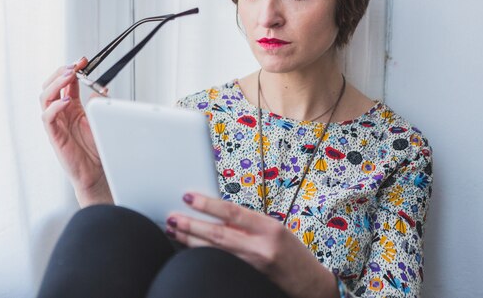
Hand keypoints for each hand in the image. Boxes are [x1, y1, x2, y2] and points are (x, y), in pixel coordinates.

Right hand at [39, 58, 112, 205]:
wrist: (96, 172)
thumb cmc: (96, 149)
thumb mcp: (99, 120)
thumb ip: (97, 104)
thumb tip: (100, 88)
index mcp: (71, 107)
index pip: (66, 83)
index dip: (72, 69)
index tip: (82, 60)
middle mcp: (61, 113)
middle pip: (51, 86)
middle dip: (61, 73)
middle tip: (74, 66)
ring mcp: (56, 123)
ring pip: (45, 98)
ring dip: (56, 84)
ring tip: (68, 76)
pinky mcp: (54, 136)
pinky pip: (47, 118)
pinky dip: (54, 108)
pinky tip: (66, 101)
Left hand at [166, 193, 337, 297]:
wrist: (310, 285)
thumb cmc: (293, 254)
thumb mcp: (276, 229)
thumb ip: (248, 222)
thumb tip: (216, 212)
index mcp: (269, 228)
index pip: (232, 212)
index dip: (208, 204)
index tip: (189, 197)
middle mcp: (260, 248)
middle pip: (218, 234)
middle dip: (191, 225)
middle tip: (172, 217)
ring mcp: (252, 266)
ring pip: (213, 251)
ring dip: (190, 240)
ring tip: (173, 230)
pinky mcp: (245, 279)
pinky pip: (218, 264)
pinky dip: (201, 256)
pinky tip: (188, 249)